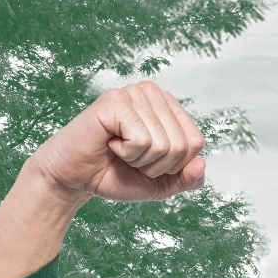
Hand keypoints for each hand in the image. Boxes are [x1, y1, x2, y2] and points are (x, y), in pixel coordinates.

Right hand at [31, 80, 205, 204]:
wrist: (76, 179)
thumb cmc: (115, 175)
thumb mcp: (161, 184)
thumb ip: (187, 178)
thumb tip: (201, 164)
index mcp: (167, 106)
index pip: (196, 142)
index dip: (174, 166)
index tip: (147, 161)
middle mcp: (152, 93)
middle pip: (183, 145)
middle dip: (158, 166)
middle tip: (130, 158)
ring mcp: (133, 93)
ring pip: (164, 144)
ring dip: (141, 160)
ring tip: (119, 150)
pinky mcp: (115, 101)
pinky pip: (142, 141)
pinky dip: (127, 154)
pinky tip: (110, 144)